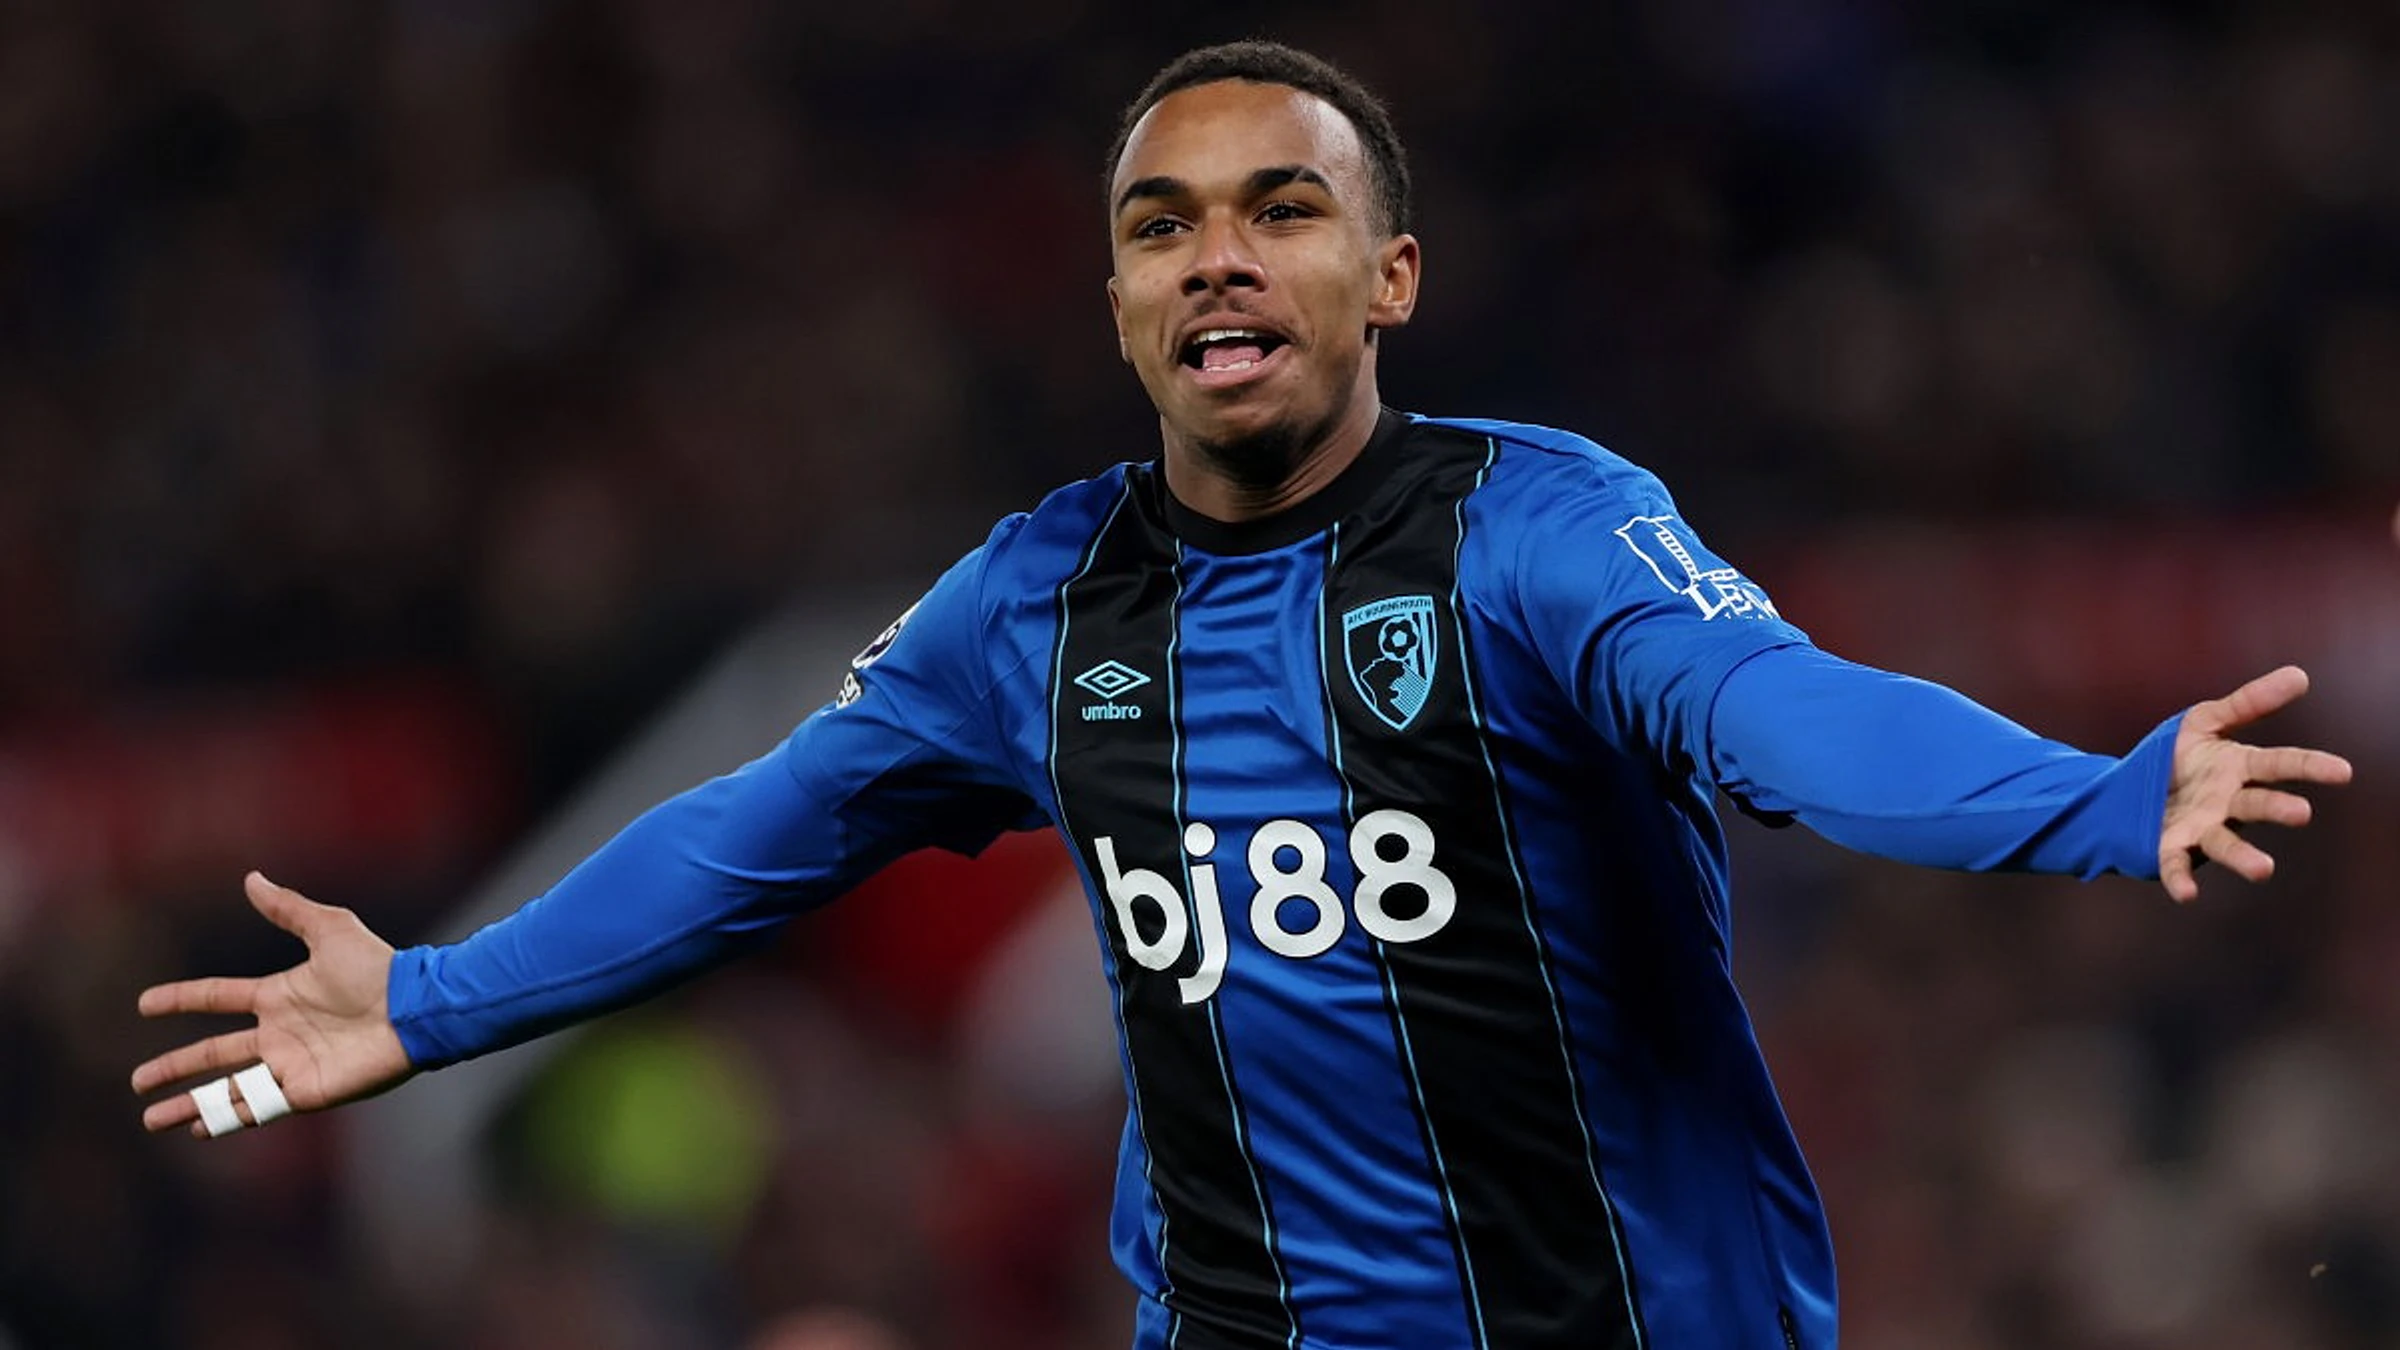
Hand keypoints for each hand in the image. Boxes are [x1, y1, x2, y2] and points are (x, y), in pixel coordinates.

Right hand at [132, 872, 415, 1135]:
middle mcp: (278, 1034)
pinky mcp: (305, 1091)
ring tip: (151, 1120)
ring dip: (190, 1104)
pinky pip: (256, 1108)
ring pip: (226, 1089)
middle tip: (137, 1082)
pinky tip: (197, 1129)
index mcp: (278, 996)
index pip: (217, 998)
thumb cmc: (378, 968)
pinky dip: (224, 1120)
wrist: (414, 1009)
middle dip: (174, 1067)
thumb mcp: (329, 929)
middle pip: (212, 1054)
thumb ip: (288, 909)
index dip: (181, 999)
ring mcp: (289, 1065)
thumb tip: (251, 878)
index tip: (144, 1005)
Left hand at [2158, 666, 2352, 902]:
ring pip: (2226, 843)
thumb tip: (2301, 675)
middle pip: (2257, 805)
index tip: (2342, 772)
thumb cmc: (2177, 756)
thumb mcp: (2206, 721)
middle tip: (2301, 812)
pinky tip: (2187, 895)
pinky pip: (2178, 866)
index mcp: (2238, 769)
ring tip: (2264, 870)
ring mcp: (2201, 828)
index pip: (2279, 764)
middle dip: (2278, 809)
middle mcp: (2227, 803)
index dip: (2309, 767)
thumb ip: (2249, 702)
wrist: (2127, 789)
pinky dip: (2182, 880)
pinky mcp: (2171, 848)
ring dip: (2244, 857)